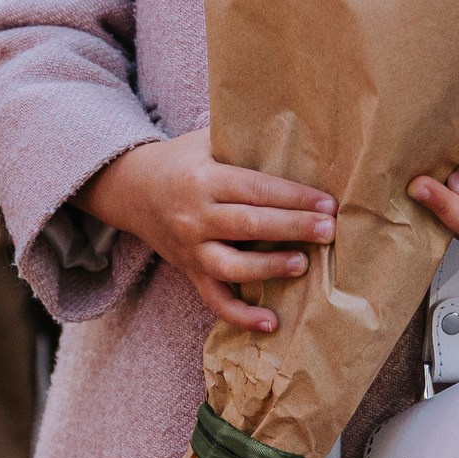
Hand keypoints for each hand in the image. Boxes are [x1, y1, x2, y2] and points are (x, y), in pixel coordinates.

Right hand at [81, 129, 334, 333]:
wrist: (130, 189)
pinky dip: (241, 316)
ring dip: (268, 268)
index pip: (255, 189)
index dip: (293, 197)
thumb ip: (244, 141)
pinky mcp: (190, 272)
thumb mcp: (206, 141)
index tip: (328, 203)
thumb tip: (300, 134)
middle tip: (329, 230)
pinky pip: (214, 300)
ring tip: (302, 264)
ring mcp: (191, 249)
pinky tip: (271, 323)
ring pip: (230, 266)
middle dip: (292, 228)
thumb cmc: (181, 161)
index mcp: (204, 179)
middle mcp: (195, 216)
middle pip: (248, 225)